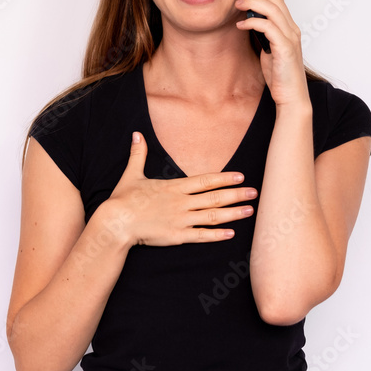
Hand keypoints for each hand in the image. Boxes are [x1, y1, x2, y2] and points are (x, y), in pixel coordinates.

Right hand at [102, 132, 256, 246]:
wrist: (116, 223)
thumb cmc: (123, 200)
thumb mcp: (132, 174)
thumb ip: (138, 154)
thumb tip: (136, 134)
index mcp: (174, 187)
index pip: (205, 180)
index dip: (224, 178)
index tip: (240, 176)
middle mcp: (181, 202)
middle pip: (214, 197)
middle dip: (236, 194)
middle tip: (255, 193)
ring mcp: (180, 220)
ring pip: (212, 216)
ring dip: (233, 213)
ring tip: (250, 211)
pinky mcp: (176, 236)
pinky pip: (201, 236)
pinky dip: (217, 235)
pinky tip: (231, 233)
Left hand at [234, 0, 308, 107]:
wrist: (291, 96)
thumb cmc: (280, 75)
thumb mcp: (268, 48)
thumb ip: (263, 33)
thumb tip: (250, 20)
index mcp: (288, 28)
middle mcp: (292, 29)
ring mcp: (290, 38)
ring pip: (272, 9)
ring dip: (253, 2)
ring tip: (238, 3)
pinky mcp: (284, 48)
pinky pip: (268, 27)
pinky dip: (253, 22)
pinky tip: (241, 24)